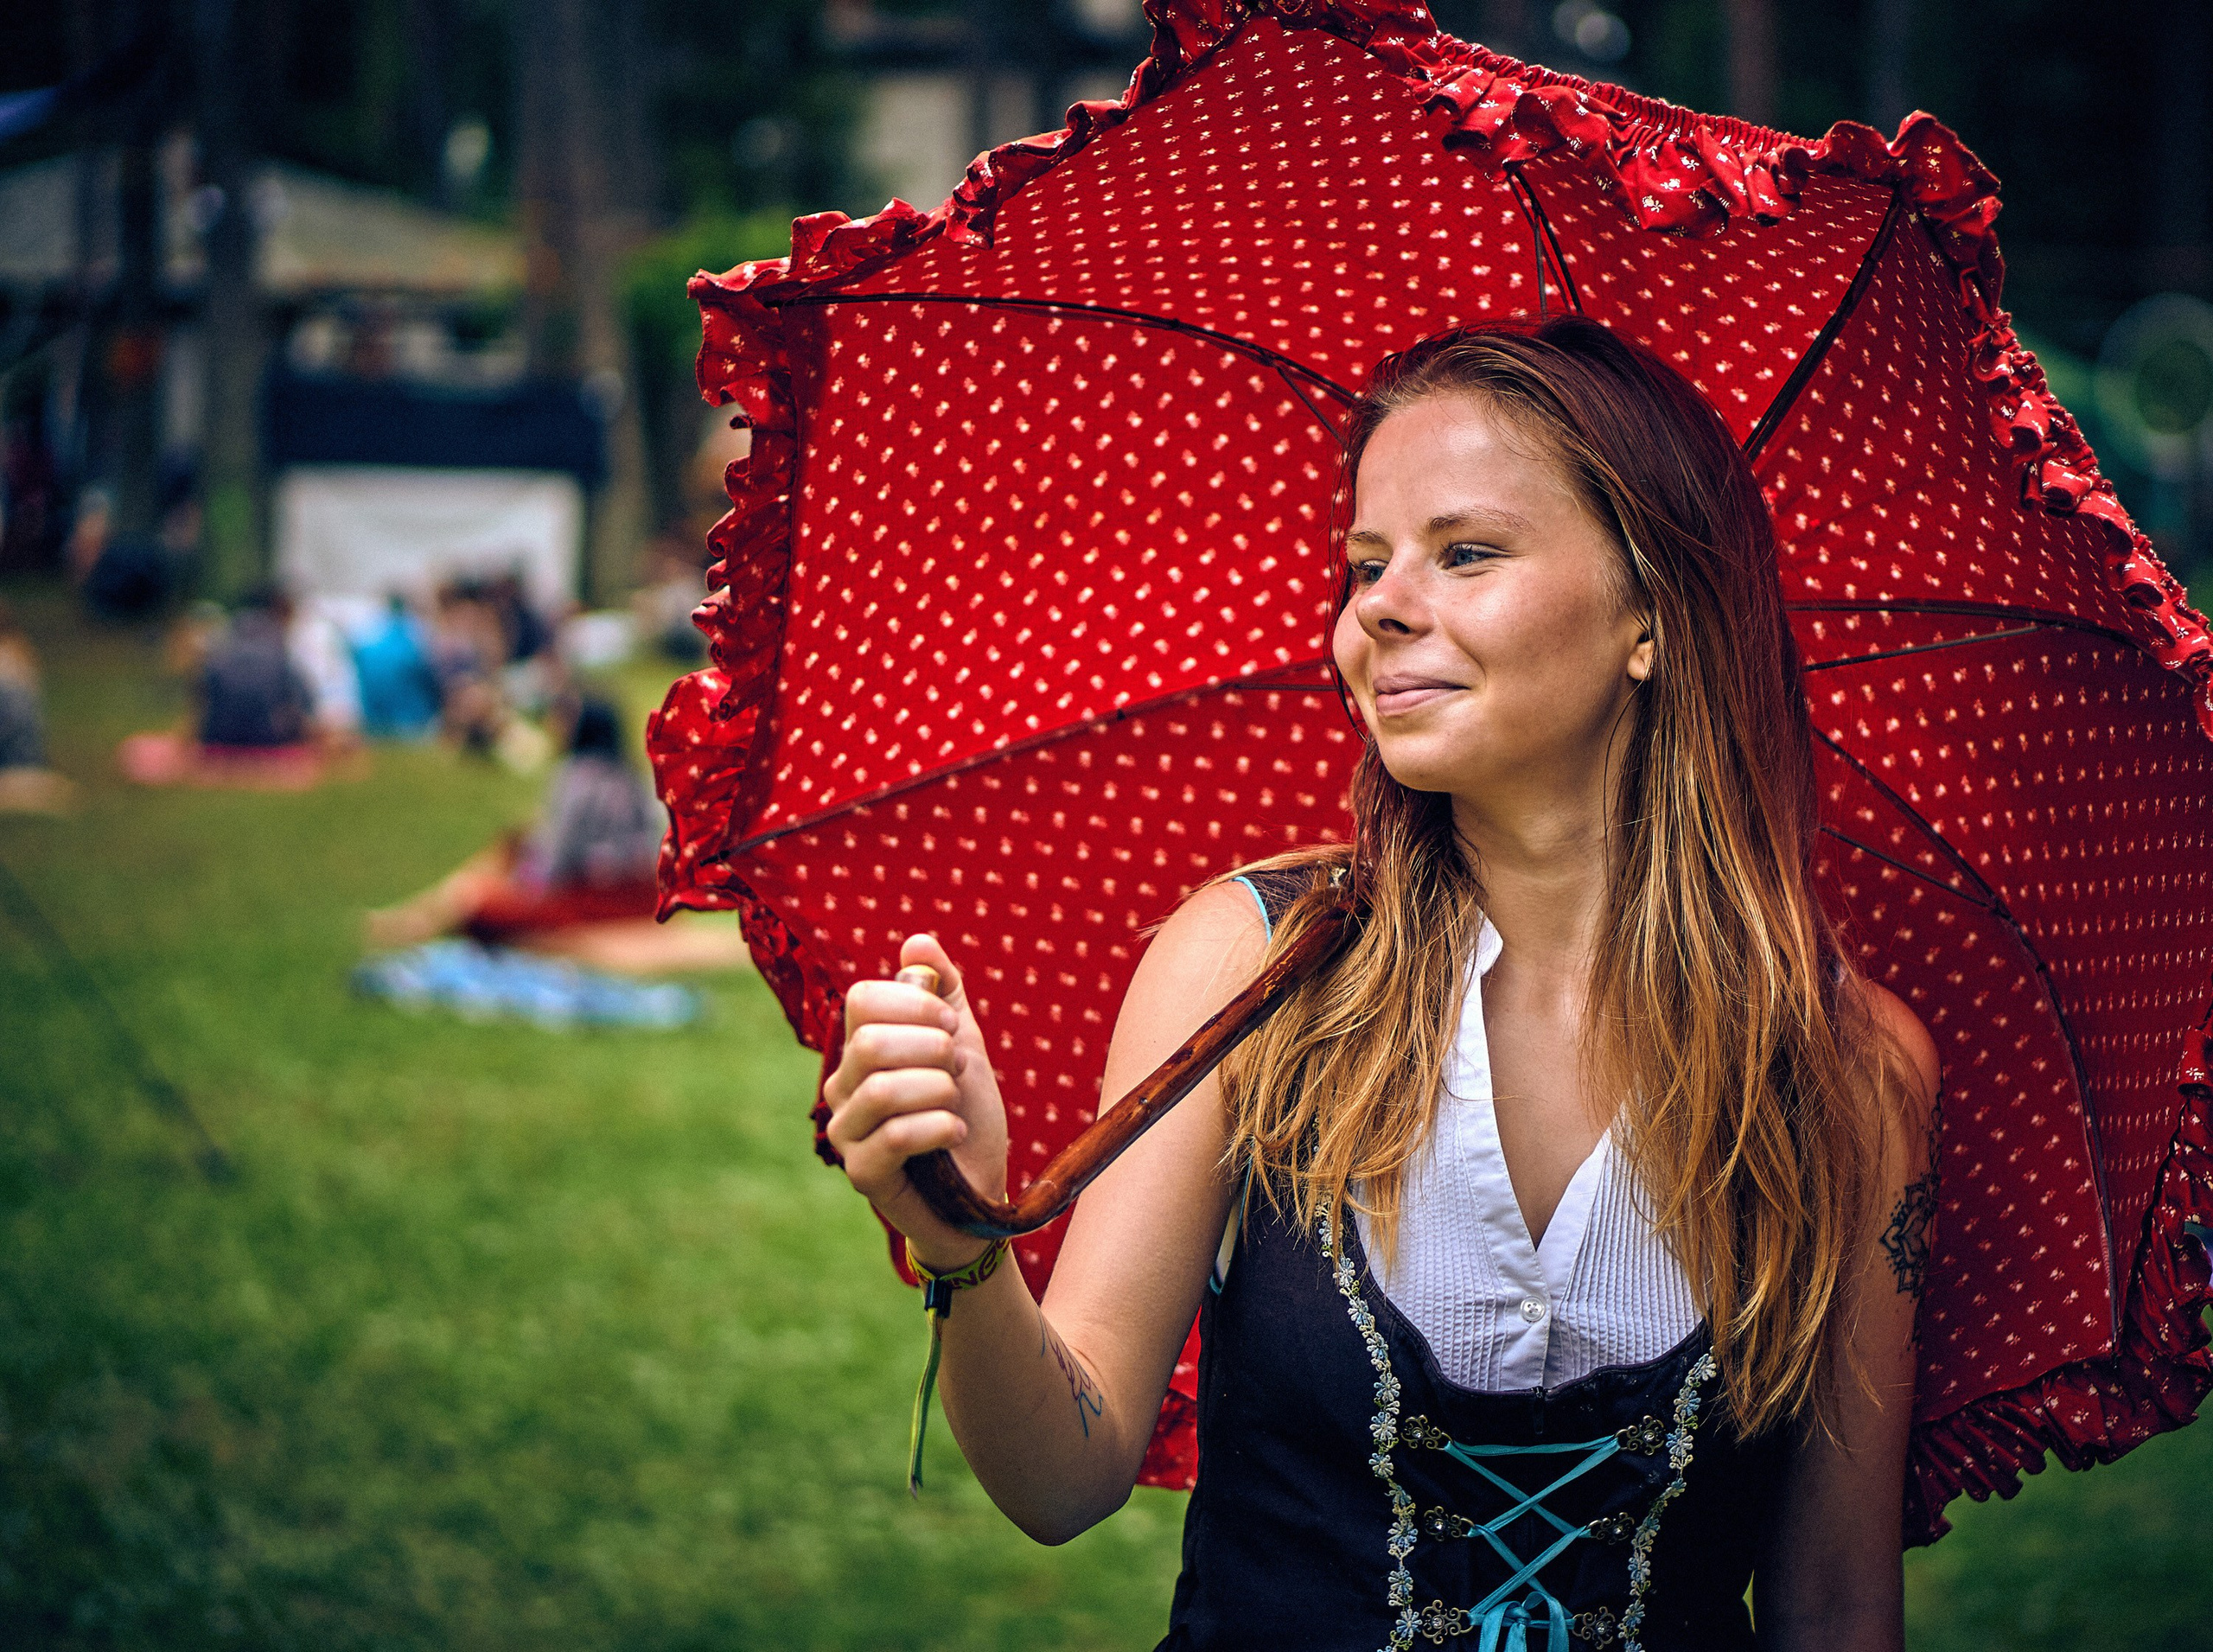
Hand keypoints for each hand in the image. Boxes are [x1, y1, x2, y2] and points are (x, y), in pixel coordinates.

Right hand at [823, 933, 1009, 1268]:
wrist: (980, 1191)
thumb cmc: (967, 1115)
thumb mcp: (964, 1043)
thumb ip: (944, 992)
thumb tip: (917, 942)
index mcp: (860, 1049)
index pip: (863, 1000)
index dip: (916, 1005)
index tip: (952, 1026)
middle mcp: (841, 1087)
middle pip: (871, 1041)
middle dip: (933, 1048)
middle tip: (958, 1068)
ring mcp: (846, 1133)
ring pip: (882, 1089)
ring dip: (938, 1089)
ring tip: (957, 1102)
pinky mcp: (862, 1174)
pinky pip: (894, 1137)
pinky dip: (939, 1127)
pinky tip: (956, 1132)